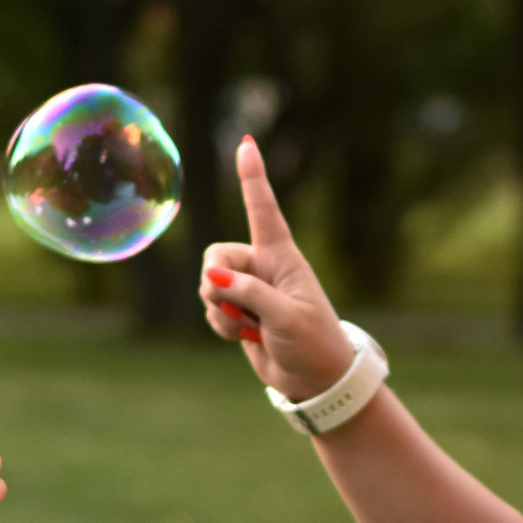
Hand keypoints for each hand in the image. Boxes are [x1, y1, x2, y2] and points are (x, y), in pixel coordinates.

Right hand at [198, 137, 355, 400]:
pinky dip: (221, 325)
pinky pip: (210, 309)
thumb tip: (211, 277)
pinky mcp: (237, 311)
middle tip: (240, 307)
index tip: (246, 143)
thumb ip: (250, 294)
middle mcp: (262, 266)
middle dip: (216, 282)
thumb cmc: (313, 342)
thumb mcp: (287, 317)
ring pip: (207, 284)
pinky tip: (246, 337)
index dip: (253, 177)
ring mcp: (247, 289)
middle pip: (214, 254)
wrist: (315, 379)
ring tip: (252, 327)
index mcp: (283, 257)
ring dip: (222, 311)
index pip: (263, 210)